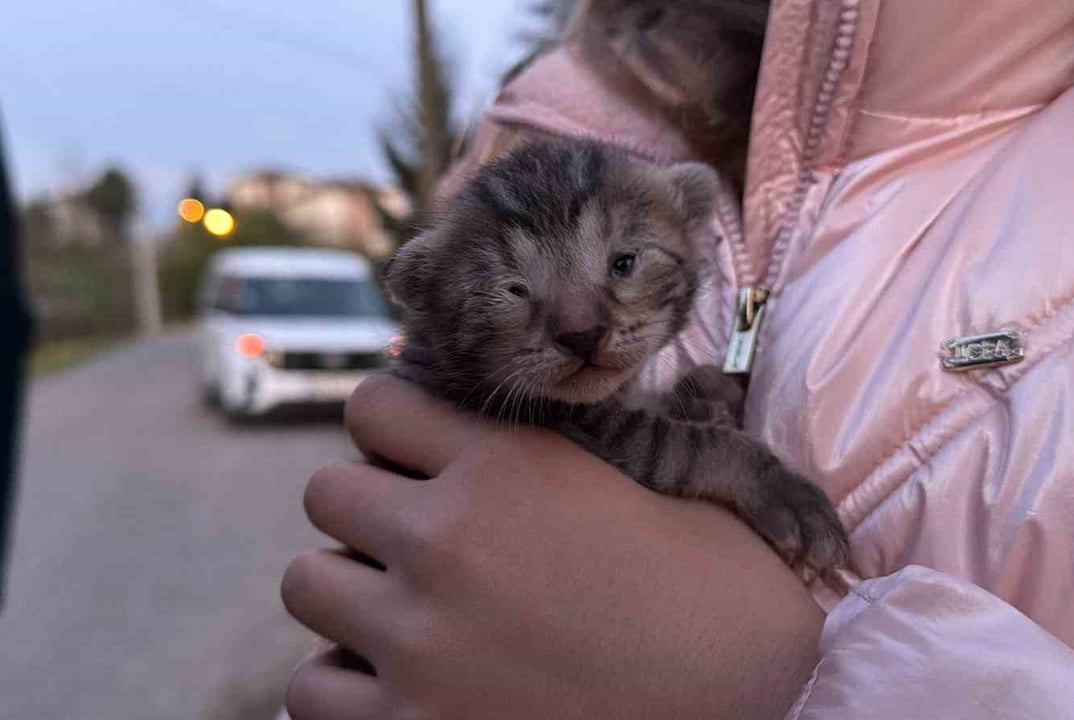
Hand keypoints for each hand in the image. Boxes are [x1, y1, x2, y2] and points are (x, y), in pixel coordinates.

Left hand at [282, 375, 822, 719]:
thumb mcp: (697, 489)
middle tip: (416, 548)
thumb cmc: (733, 603)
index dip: (393, 428)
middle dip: (365, 514)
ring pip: (308, 585)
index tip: (416, 459)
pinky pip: (309, 689)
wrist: (765, 713)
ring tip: (405, 620)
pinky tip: (397, 689)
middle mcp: (446, 540)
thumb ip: (657, 424)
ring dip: (350, 599)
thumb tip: (702, 379)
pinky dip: (341, 690)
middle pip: (326, 492)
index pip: (374, 404)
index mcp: (508, 467)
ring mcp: (418, 638)